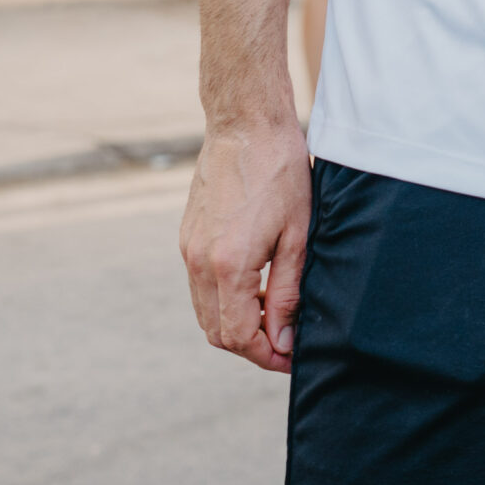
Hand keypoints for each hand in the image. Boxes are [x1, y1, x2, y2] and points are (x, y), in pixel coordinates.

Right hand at [180, 117, 313, 373]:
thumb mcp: (297, 234)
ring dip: (237, 323)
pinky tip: (256, 286)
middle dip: (251, 345)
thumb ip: (287, 291)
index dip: (265, 355)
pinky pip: (200, 287)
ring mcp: (187, 250)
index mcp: (227, 265)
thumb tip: (282, 339)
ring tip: (275, 314)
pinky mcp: (187, 238)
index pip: (237, 336)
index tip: (292, 358)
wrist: (246, 126)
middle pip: (216, 332)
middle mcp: (198, 263)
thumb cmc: (281, 174)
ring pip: (205, 312)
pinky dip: (225, 300)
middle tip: (287, 342)